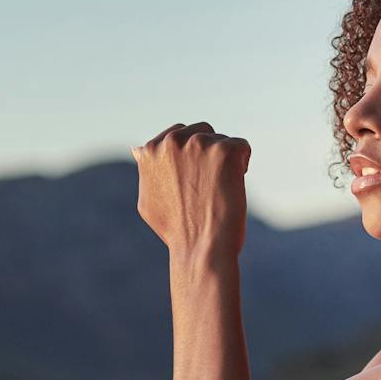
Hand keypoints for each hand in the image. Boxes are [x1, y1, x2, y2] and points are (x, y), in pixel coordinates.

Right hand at [131, 121, 250, 257]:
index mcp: (150, 150)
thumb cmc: (175, 231)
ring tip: (220, 190)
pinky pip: (242, 147)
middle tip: (210, 185)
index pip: (177, 135)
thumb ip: (146, 171)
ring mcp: (198, 144)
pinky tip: (233, 187)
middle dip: (209, 153)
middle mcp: (172, 142)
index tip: (196, 179)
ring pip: (222, 141)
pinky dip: (242, 165)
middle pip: (201, 131)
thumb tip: (138, 150)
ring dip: (225, 162)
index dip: (191, 157)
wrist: (200, 248)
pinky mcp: (224, 151)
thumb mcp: (147, 199)